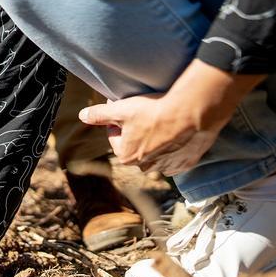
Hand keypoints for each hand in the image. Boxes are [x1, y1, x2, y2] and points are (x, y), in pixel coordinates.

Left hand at [79, 59, 264, 175]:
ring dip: (156, 141)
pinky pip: (176, 157)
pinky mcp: (187, 163)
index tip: (126, 109)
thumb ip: (100, 114)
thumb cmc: (154, 110)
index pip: (115, 137)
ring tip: (163, 123)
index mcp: (126, 157)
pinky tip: (178, 133)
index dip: (118, 121)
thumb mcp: (121, 109)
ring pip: (156, 153)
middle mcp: (146, 167)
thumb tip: (82, 115)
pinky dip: (175, 147)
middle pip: (136, 147)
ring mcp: (168, 167)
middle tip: (147, 115)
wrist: (193, 112)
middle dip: (137, 133)